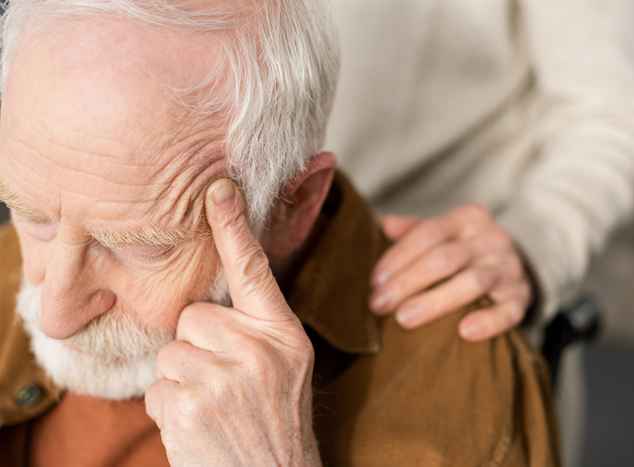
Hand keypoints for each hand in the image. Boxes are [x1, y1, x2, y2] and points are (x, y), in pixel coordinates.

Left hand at [145, 180, 319, 466]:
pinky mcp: (192, 408)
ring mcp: (226, 379)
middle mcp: (260, 351)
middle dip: (199, 346)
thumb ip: (259, 328)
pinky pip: (157, 387)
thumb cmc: (274, 418)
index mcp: (285, 335)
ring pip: (172, 352)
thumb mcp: (287, 366)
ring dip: (183, 381)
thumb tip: (214, 299)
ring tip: (213, 407)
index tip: (219, 189)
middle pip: (195, 315)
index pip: (255, 271)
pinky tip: (198, 426)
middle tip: (222, 381)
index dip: (234, 227)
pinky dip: (169, 409)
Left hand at [370, 205, 532, 340]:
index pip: (428, 233)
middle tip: (379, 304)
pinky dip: (488, 321)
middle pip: (444, 259)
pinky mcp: (522, 297)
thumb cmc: (466, 249)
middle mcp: (491, 239)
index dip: (398, 257)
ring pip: (472, 283)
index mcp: (468, 219)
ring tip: (403, 319)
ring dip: (435, 302)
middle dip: (407, 282)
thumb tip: (384, 225)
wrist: (515, 264)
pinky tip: (464, 333)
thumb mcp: (444, 232)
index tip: (375, 282)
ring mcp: (509, 268)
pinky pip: (508, 311)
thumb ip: (414, 230)